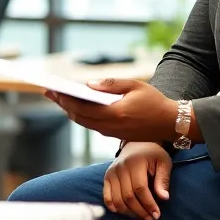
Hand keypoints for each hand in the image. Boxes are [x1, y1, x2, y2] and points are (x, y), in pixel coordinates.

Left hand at [46, 78, 187, 142]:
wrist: (170, 123)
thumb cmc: (154, 101)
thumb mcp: (134, 85)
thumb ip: (110, 84)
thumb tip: (88, 84)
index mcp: (115, 113)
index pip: (82, 107)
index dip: (65, 99)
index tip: (53, 91)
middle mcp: (111, 126)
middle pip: (79, 116)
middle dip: (63, 104)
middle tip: (50, 92)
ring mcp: (111, 133)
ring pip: (83, 123)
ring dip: (69, 111)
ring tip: (58, 98)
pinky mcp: (114, 135)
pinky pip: (92, 126)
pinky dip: (80, 116)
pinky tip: (75, 106)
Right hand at [104, 142, 171, 219]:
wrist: (136, 145)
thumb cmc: (153, 154)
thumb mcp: (163, 163)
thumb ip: (163, 180)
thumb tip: (164, 198)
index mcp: (135, 162)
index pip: (140, 188)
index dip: (148, 203)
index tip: (157, 214)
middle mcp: (120, 167)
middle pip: (128, 196)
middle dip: (140, 211)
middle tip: (151, 218)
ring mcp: (111, 172)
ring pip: (117, 199)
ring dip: (129, 212)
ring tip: (141, 216)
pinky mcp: (107, 177)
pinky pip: (107, 196)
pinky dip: (114, 206)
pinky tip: (124, 212)